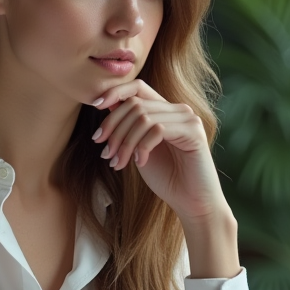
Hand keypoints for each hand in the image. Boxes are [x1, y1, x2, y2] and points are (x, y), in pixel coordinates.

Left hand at [91, 80, 226, 222]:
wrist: (192, 203)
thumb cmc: (166, 178)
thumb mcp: (138, 149)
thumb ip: (129, 127)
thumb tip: (107, 104)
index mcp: (166, 110)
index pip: (137, 87)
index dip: (115, 92)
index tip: (95, 106)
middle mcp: (178, 109)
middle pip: (135, 104)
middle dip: (113, 128)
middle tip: (105, 153)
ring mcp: (188, 119)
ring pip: (143, 117)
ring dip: (124, 142)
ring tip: (118, 163)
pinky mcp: (193, 131)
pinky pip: (157, 129)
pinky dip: (142, 147)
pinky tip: (140, 162)